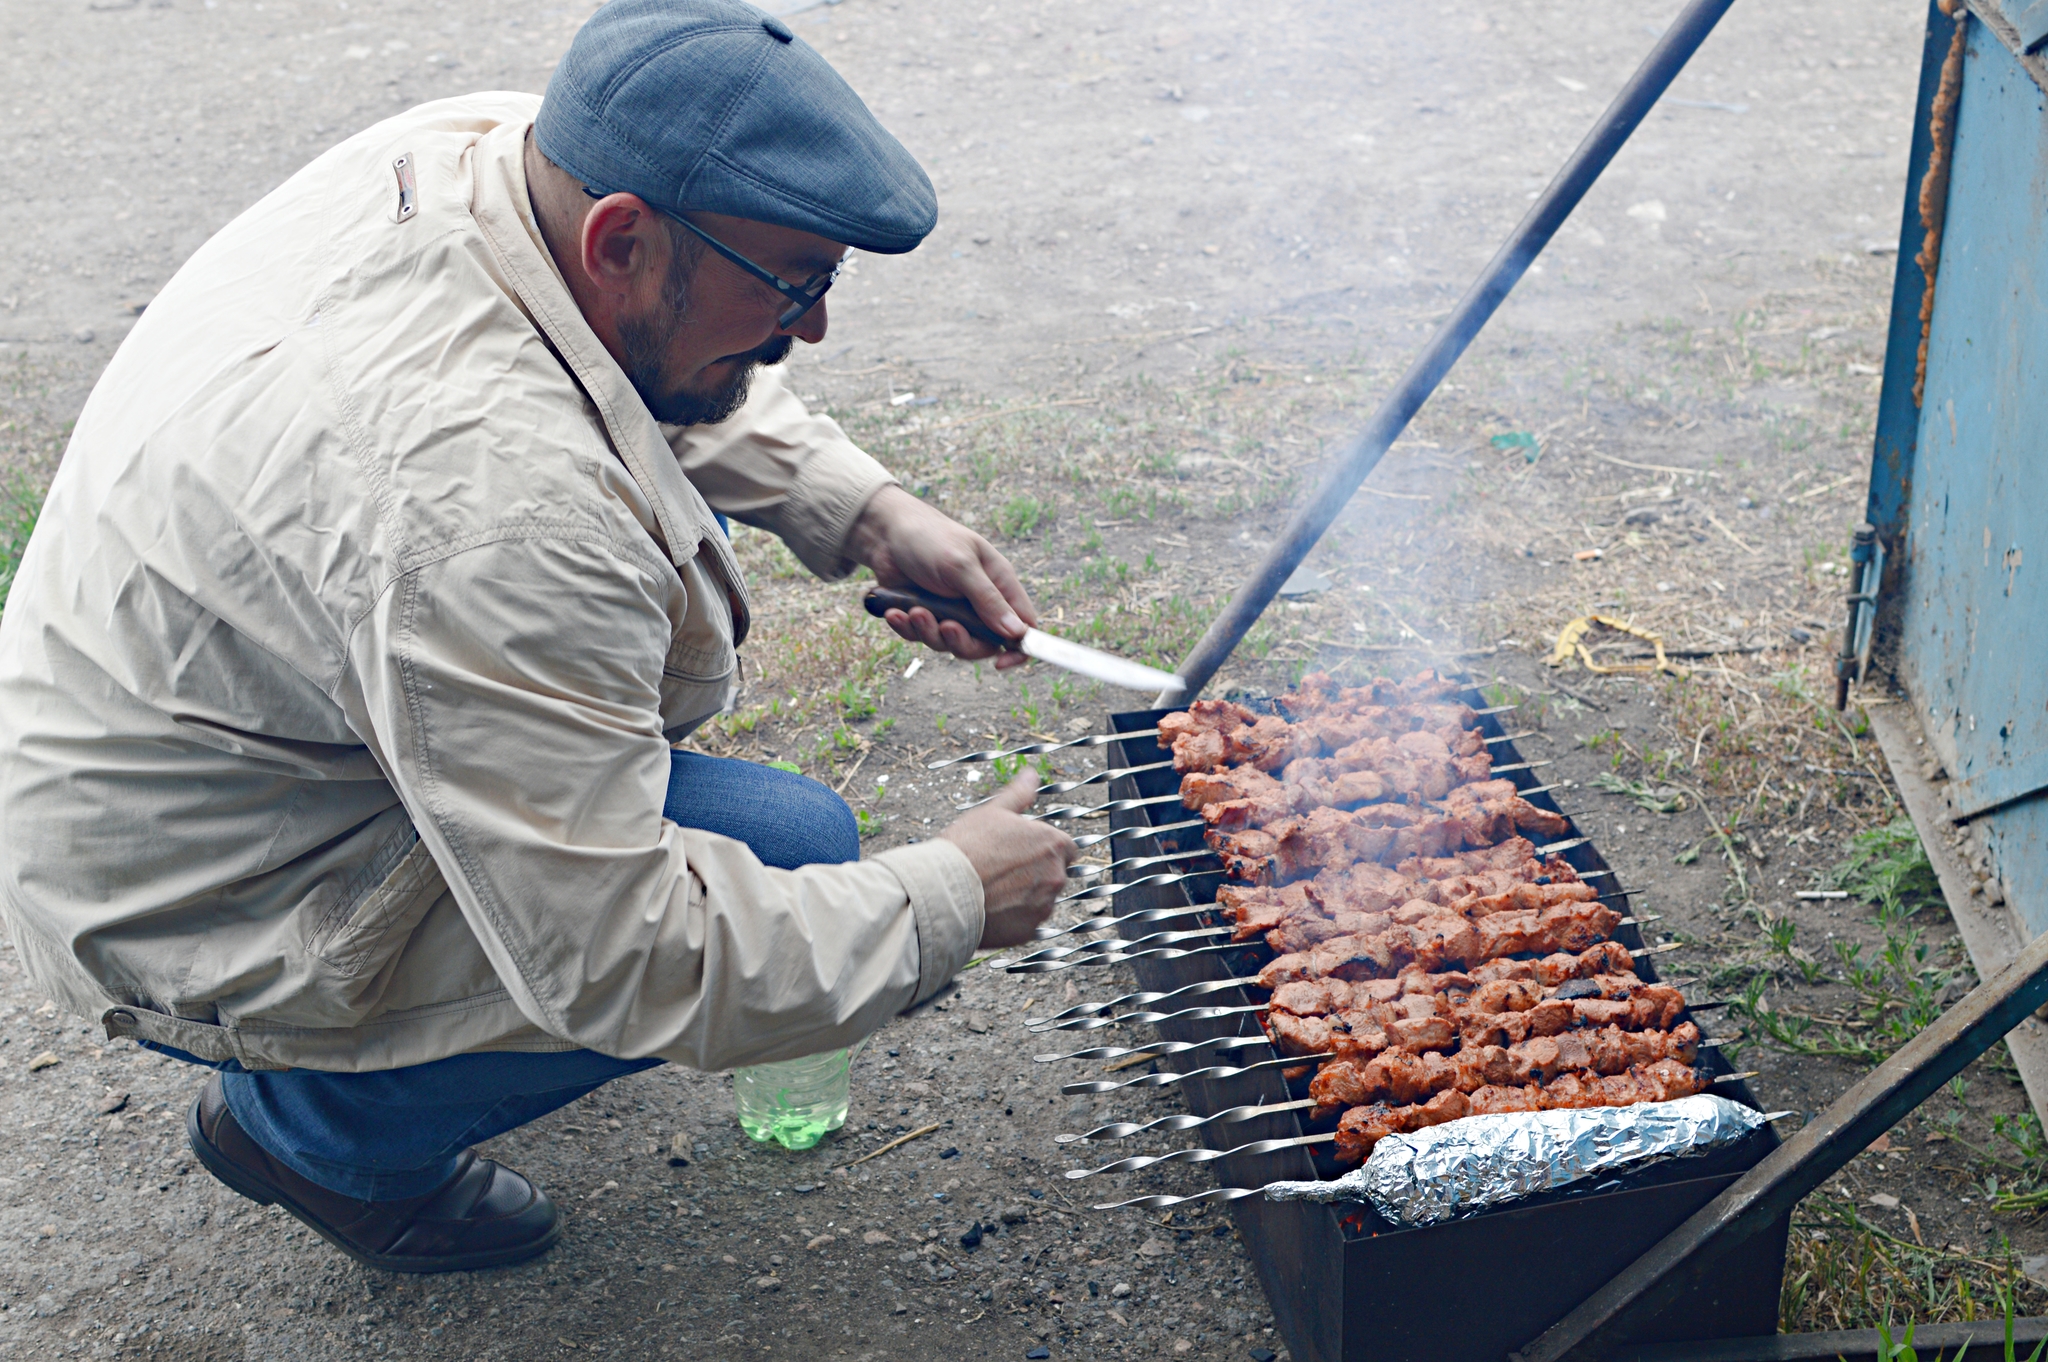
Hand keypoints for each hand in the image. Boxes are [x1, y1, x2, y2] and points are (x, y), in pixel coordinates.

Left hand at [846, 484, 1036, 668]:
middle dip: (962, 642)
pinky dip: (907, 629)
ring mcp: (951, 611)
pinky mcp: (925, 616)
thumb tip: (1016, 632)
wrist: (885, 531)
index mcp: (999, 584)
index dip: (1019, 647)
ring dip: (930, 632)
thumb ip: (988, 599)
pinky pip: (921, 637)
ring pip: (949, 644)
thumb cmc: (930, 538)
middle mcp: (978, 602)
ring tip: (915, 611)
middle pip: (984, 644)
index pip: (1023, 624)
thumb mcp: (961, 566)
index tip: (1001, 663)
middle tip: (946, 627)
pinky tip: (895, 613)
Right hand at [939, 772, 1076, 948]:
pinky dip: (1014, 917)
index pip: (1066, 848)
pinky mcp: (1029, 931)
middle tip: (1003, 869)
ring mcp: (1043, 906)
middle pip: (1054, 874)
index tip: (1023, 851)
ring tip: (993, 889)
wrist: (944, 890)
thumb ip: (1019, 794)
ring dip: (1025, 895)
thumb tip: (1031, 774)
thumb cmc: (967, 847)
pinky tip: (991, 907)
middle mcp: (1056, 876)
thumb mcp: (993, 812)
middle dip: (1035, 872)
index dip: (1044, 848)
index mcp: (1052, 844)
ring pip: (1041, 900)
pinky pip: (1027, 922)